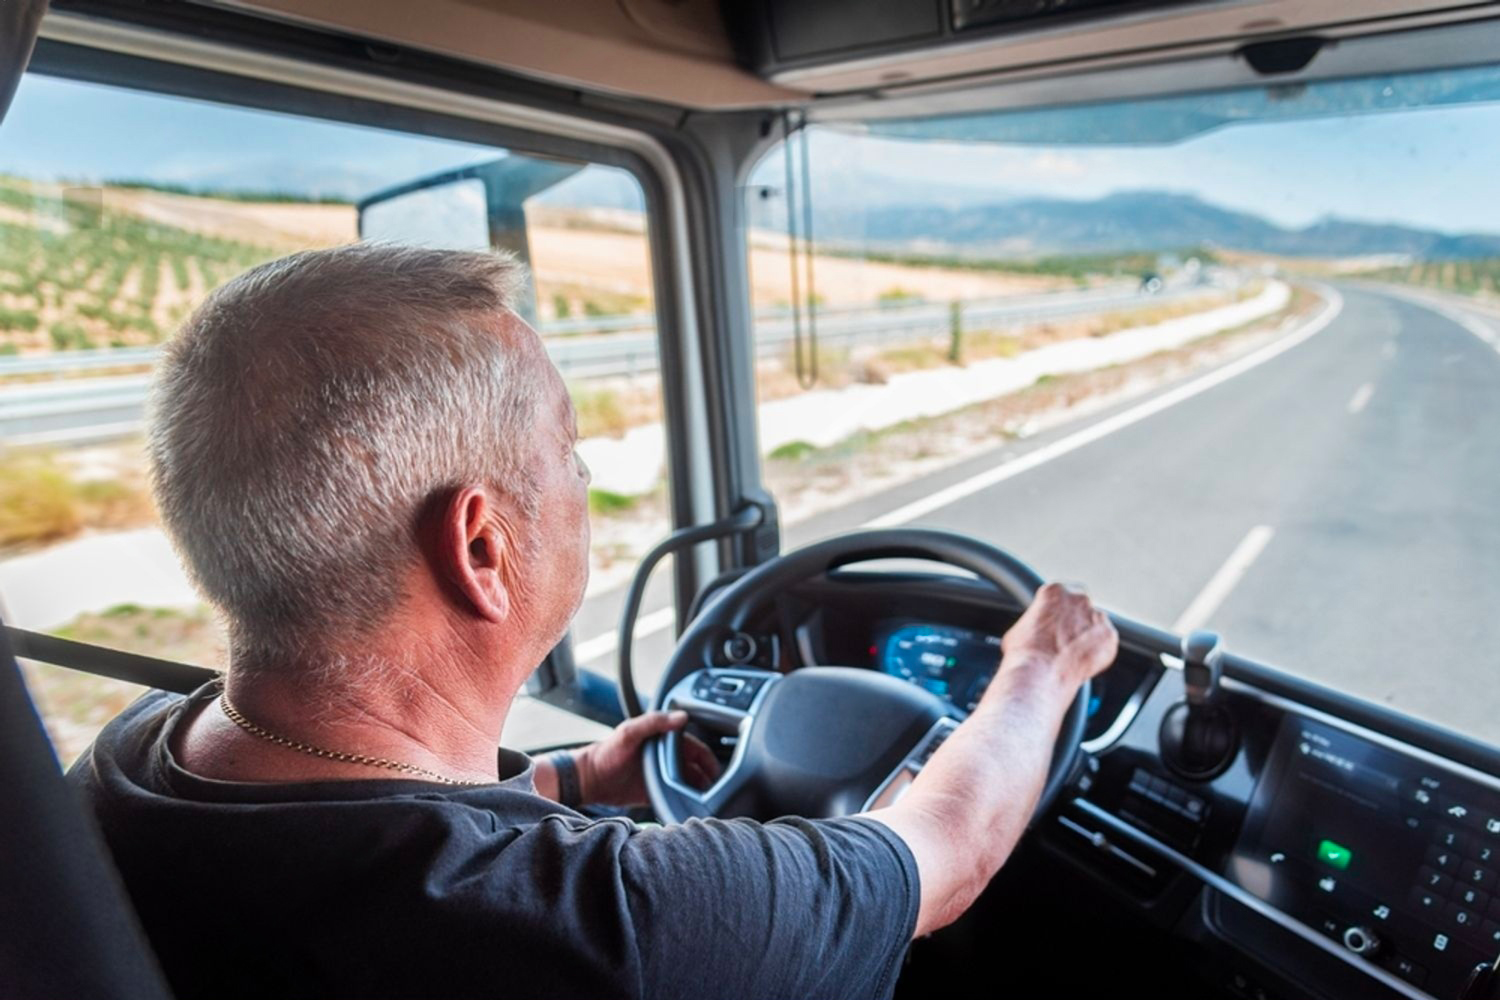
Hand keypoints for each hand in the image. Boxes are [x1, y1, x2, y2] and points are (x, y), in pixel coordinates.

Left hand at [575, 710, 721, 806]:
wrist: (589, 778)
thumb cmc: (606, 752)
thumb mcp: (629, 732)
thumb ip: (654, 722)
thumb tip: (681, 717)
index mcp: (664, 740)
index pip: (696, 749)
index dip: (709, 760)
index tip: (718, 773)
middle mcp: (665, 758)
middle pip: (696, 768)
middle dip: (708, 779)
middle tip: (717, 793)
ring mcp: (661, 775)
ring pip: (688, 785)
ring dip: (698, 792)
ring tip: (707, 804)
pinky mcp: (654, 792)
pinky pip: (675, 797)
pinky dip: (684, 802)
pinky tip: (691, 809)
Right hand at [997, 581, 1117, 695]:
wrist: (1039, 675)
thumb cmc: (1023, 654)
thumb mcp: (1019, 629)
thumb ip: (1034, 623)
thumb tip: (1034, 631)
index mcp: (1055, 591)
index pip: (1062, 595)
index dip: (1059, 612)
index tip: (1056, 624)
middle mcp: (1079, 598)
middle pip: (1082, 606)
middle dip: (1077, 620)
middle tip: (1065, 640)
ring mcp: (1097, 616)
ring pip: (1096, 625)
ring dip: (1088, 637)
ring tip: (1073, 656)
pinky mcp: (1110, 636)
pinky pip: (1106, 643)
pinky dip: (1099, 653)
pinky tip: (1083, 663)